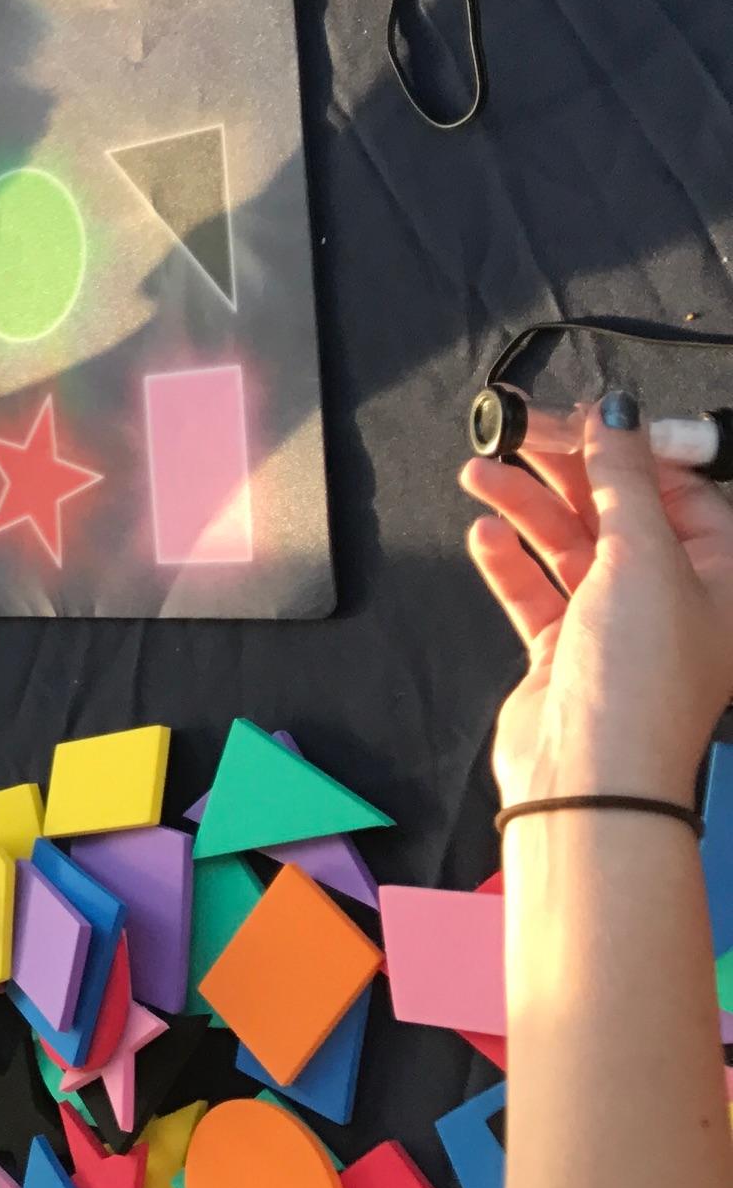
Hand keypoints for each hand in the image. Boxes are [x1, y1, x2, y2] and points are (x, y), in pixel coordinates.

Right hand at [458, 399, 732, 807]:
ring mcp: (618, 625)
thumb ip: (624, 479)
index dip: (630, 449)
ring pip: (570, 545)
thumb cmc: (640, 670)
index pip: (679, 491)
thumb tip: (617, 411)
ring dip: (525, 507)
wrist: (590, 776)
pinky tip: (483, 535)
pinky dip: (509, 560)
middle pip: (618, 512)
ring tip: (478, 475)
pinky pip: (536, 590)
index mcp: (723, 576)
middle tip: (515, 430)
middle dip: (566, 470)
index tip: (579, 414)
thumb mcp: (643, 556)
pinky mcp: (566, 650)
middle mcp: (677, 598)